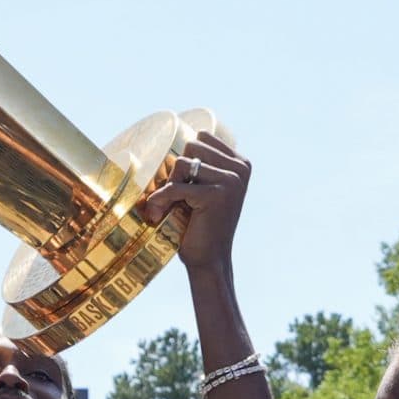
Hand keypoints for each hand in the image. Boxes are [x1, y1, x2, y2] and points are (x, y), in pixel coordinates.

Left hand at [138, 132, 251, 276]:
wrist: (209, 260)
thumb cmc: (199, 226)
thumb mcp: (203, 189)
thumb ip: (198, 165)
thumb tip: (167, 137)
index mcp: (240, 163)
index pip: (201, 138)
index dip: (184, 159)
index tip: (182, 185)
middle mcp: (240, 168)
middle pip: (190, 146)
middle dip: (176, 172)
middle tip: (174, 198)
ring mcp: (230, 181)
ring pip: (181, 164)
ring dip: (167, 186)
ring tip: (168, 207)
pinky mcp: (215, 195)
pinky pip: (174, 187)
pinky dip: (160, 200)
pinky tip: (158, 215)